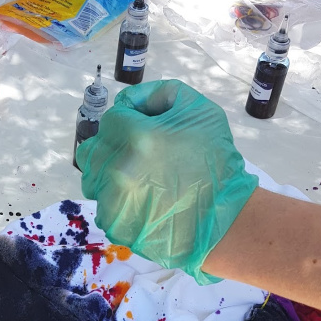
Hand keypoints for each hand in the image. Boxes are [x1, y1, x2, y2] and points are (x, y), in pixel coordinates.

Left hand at [76, 80, 257, 284]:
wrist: (228, 218)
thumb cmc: (215, 161)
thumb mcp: (199, 109)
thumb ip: (158, 94)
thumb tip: (126, 102)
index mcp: (138, 137)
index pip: (112, 119)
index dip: (129, 122)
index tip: (147, 133)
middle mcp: (119, 169)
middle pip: (94, 148)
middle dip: (113, 147)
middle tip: (139, 156)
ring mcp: (115, 201)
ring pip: (93, 177)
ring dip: (110, 175)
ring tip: (140, 179)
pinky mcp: (116, 225)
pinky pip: (102, 205)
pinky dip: (116, 202)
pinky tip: (141, 202)